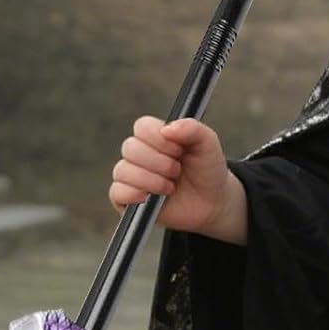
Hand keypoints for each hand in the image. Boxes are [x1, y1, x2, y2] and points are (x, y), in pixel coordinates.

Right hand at [109, 115, 230, 234]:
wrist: (211, 202)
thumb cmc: (206, 170)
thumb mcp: (208, 144)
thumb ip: (192, 129)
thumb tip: (167, 129)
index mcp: (156, 136)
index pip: (141, 127)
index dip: (159, 139)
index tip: (179, 150)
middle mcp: (140, 153)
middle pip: (130, 148)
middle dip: (159, 162)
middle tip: (177, 170)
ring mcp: (131, 176)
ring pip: (122, 170)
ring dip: (150, 180)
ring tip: (170, 187)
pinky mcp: (127, 199)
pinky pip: (116, 192)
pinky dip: (133, 194)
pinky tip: (149, 198)